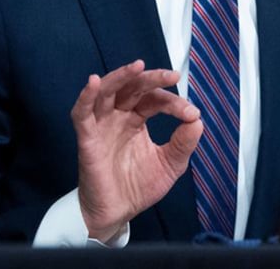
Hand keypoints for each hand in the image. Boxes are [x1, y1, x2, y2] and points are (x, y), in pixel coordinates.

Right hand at [71, 59, 202, 242]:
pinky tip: (94, 82)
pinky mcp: (87, 139)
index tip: (191, 114)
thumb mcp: (170, 164)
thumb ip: (184, 143)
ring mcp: (102, 126)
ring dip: (121, 76)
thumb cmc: (138, 187)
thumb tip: (198, 121)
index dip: (174, 102)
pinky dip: (86, 96)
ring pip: (107, 92)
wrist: (117, 213)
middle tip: (171, 75)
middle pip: (132, 87)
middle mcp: (118, 117)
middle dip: (152, 79)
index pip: (154, 99)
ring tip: (138, 66)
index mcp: (137, 120)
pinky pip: (81, 113)